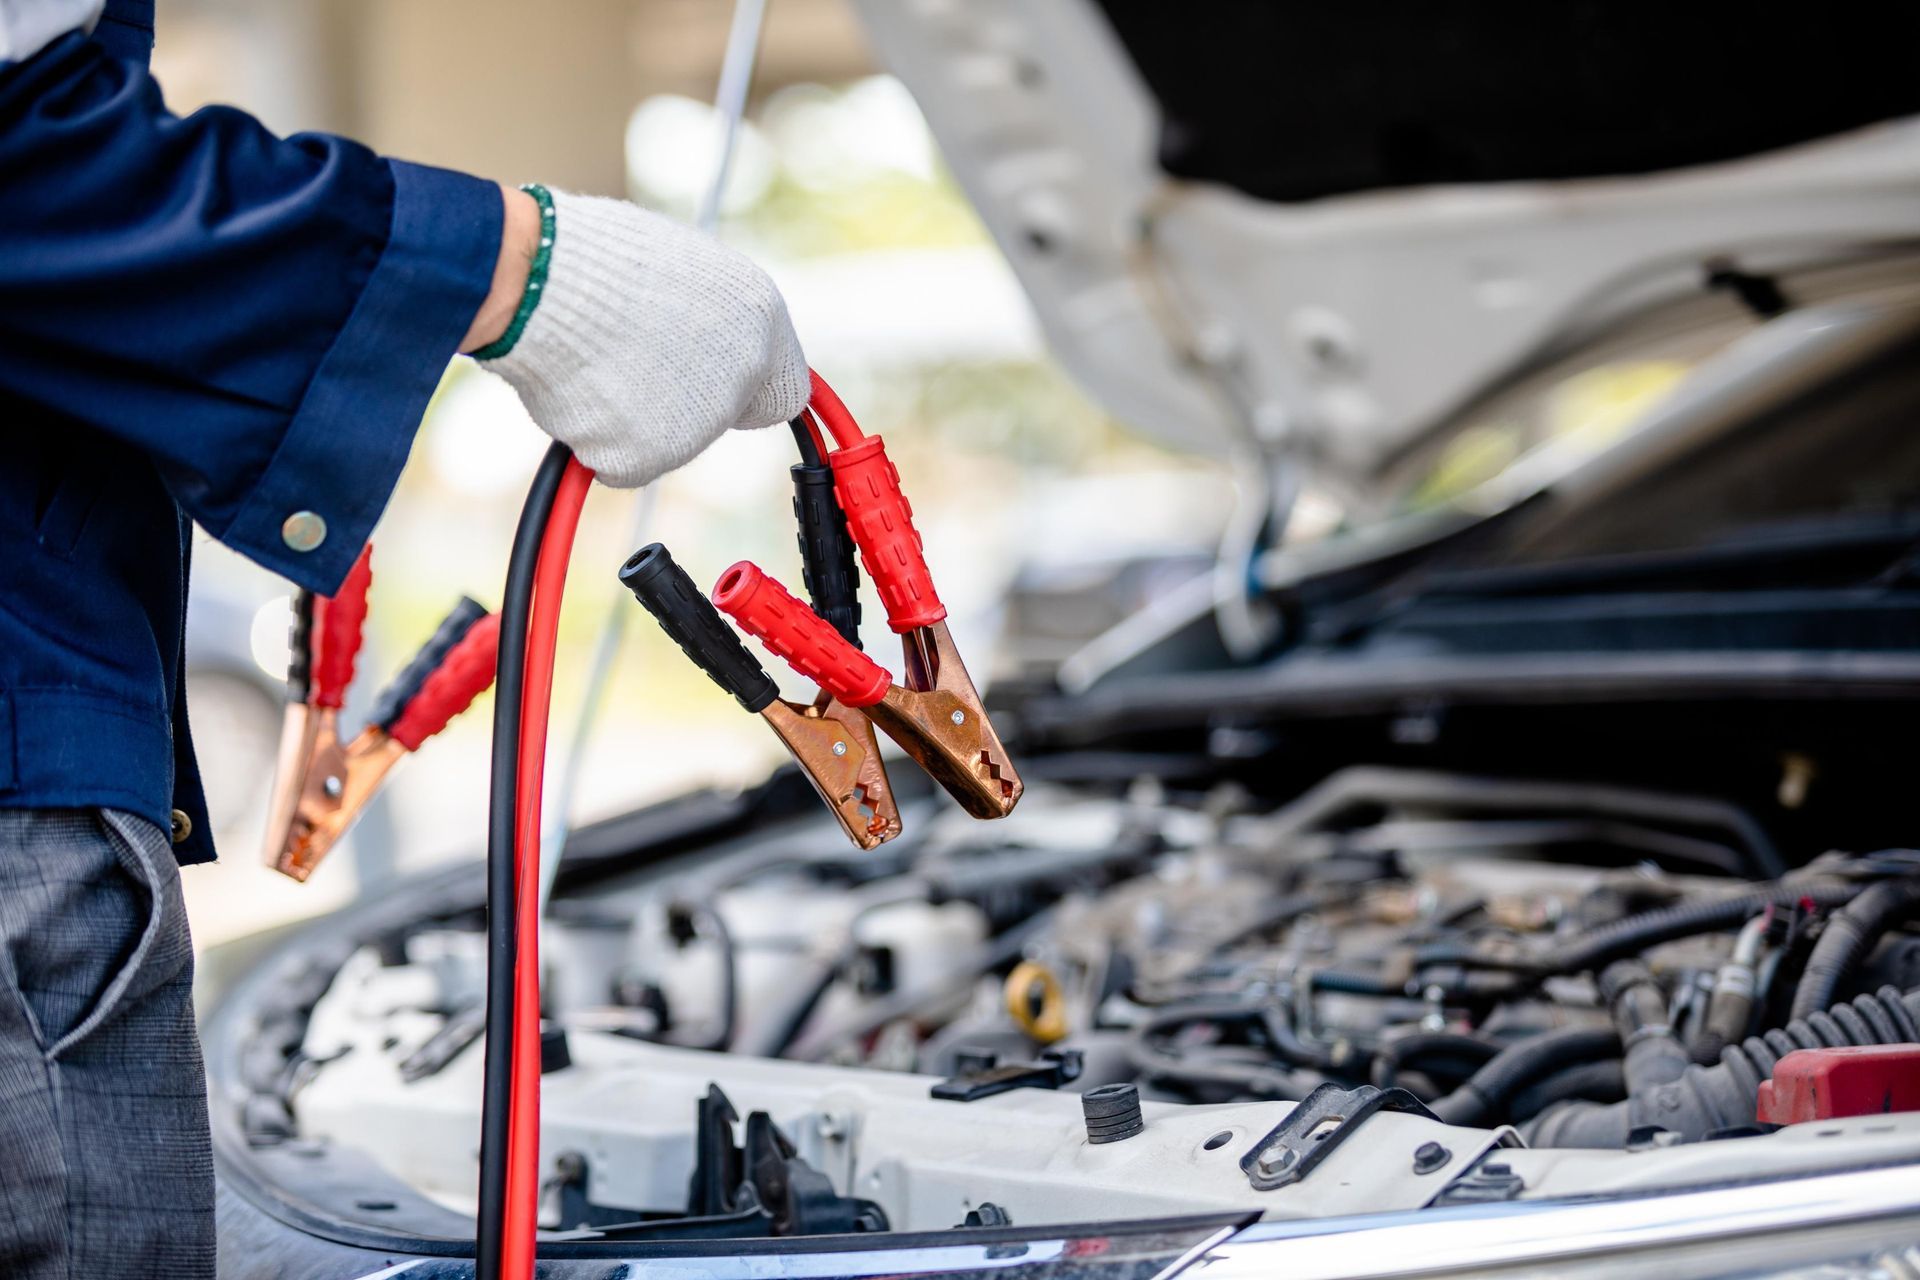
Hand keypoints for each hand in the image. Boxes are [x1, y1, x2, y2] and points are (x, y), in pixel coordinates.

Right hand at [468, 186, 808, 487]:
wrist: (540, 281)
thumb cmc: (594, 259)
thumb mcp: (677, 266)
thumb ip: (711, 313)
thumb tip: (706, 340)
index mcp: (760, 313)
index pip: (785, 391)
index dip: (749, 393)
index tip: (730, 396)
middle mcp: (743, 370)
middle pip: (723, 418)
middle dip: (688, 405)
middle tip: (635, 369)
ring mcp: (699, 419)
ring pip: (670, 441)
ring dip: (637, 417)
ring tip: (598, 362)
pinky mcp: (648, 456)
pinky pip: (622, 463)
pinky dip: (600, 442)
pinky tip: (581, 393)